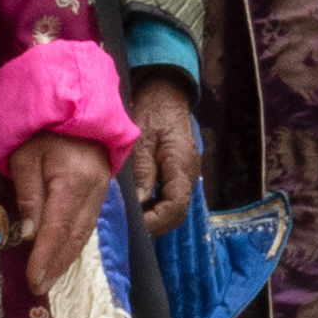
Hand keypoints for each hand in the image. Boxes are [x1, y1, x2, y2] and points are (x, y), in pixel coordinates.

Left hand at [11, 132, 109, 292]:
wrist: (74, 105)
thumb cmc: (42, 130)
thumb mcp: (25, 157)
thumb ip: (28, 194)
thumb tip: (30, 234)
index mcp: (72, 181)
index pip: (58, 229)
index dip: (45, 258)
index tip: (34, 280)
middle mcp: (93, 190)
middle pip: (75, 236)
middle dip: (56, 265)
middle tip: (39, 287)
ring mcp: (101, 190)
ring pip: (84, 232)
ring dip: (67, 258)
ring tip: (49, 277)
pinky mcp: (101, 190)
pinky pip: (88, 222)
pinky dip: (75, 242)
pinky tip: (64, 254)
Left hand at [124, 74, 198, 234]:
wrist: (165, 91)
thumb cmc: (151, 110)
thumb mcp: (141, 140)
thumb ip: (141, 172)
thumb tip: (137, 204)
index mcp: (181, 166)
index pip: (175, 207)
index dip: (154, 221)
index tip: (132, 225)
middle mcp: (189, 173)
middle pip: (177, 213)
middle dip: (154, 224)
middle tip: (127, 226)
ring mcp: (187, 173)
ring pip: (174, 207)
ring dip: (155, 216)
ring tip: (130, 217)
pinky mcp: (180, 171)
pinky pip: (171, 197)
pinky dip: (156, 206)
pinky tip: (137, 204)